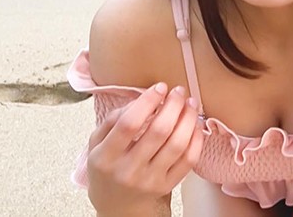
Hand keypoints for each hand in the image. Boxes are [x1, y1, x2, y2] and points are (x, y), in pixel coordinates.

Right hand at [86, 84, 204, 213]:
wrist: (118, 206)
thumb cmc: (109, 168)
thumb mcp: (97, 144)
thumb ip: (112, 120)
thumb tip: (141, 99)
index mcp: (106, 157)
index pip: (129, 124)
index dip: (148, 101)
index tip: (160, 87)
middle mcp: (128, 171)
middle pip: (158, 131)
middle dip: (173, 105)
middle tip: (178, 91)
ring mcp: (150, 180)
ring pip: (177, 144)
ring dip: (188, 119)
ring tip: (190, 104)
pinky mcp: (168, 186)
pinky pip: (189, 160)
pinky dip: (196, 138)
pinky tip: (195, 124)